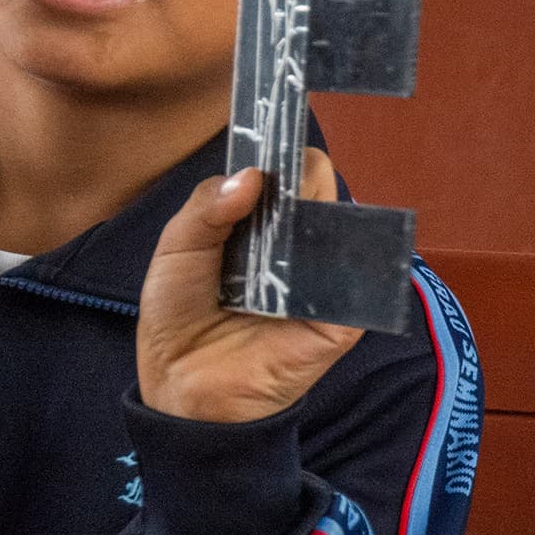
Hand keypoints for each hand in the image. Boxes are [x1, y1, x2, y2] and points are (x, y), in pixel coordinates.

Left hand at [136, 153, 364, 424]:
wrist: (185, 386)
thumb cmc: (179, 317)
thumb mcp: (177, 249)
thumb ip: (207, 206)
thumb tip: (254, 175)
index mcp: (261, 221)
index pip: (288, 171)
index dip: (279, 155)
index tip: (265, 148)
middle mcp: (297, 242)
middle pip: (319, 187)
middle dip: (297, 180)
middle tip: (270, 195)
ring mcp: (323, 277)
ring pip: (343, 223)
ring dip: (314, 216)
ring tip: (281, 230)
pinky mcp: (342, 317)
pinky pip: (357, 282)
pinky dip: (338, 265)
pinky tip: (305, 261)